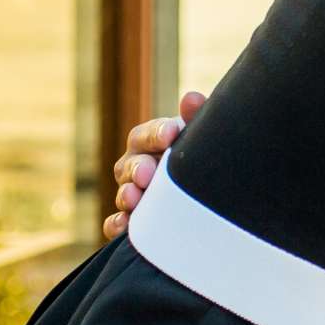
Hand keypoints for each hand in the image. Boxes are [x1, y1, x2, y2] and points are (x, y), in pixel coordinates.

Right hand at [103, 90, 201, 239]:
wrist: (210, 190)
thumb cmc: (201, 154)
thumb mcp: (201, 136)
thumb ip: (196, 117)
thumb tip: (191, 98)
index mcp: (151, 143)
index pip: (145, 135)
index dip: (156, 133)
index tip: (171, 133)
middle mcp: (136, 167)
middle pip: (129, 165)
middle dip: (138, 168)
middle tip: (148, 173)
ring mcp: (132, 194)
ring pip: (123, 193)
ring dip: (126, 195)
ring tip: (135, 197)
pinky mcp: (132, 221)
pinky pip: (115, 224)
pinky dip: (116, 225)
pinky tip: (124, 225)